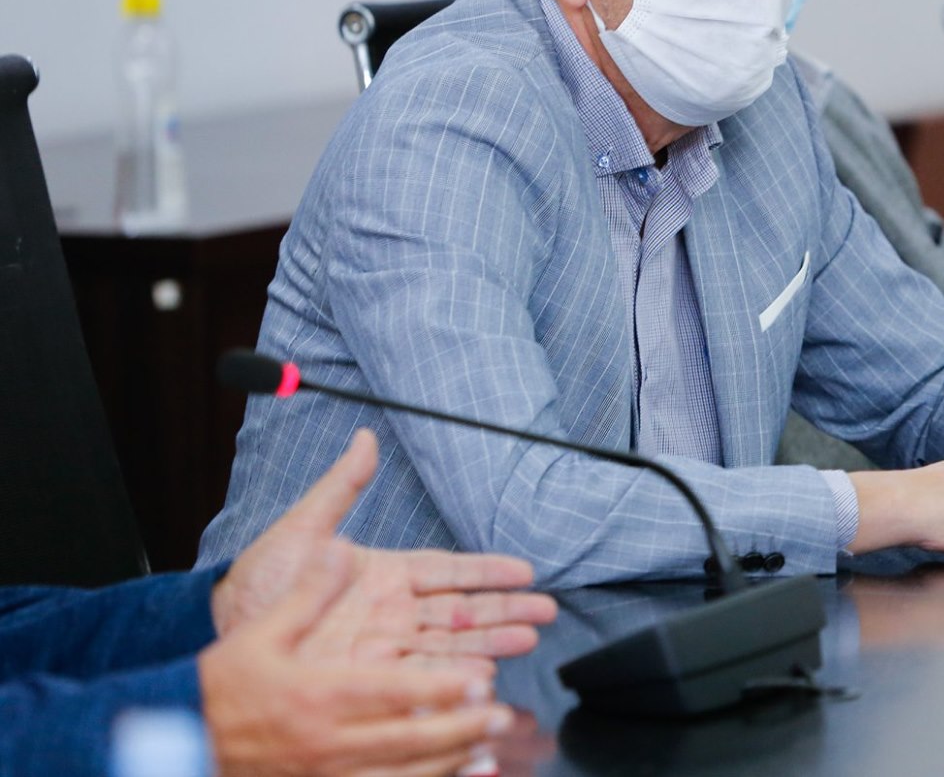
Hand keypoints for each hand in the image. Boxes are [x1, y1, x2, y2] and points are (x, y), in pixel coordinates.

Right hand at [199, 543, 514, 776]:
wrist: (177, 739)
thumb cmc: (224, 684)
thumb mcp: (264, 631)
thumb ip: (310, 592)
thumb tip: (342, 549)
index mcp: (319, 693)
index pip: (392, 691)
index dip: (440, 689)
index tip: (480, 681)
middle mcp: (328, 740)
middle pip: (408, 739)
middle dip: (461, 728)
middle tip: (503, 717)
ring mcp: (325, 773)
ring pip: (401, 773)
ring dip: (450, 764)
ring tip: (491, 754)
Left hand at [213, 430, 555, 667]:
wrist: (221, 631)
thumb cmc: (259, 582)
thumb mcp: (303, 528)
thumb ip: (341, 487)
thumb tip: (364, 439)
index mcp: (384, 574)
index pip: (447, 570)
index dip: (486, 571)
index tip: (524, 571)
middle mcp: (391, 613)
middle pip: (462, 611)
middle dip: (506, 611)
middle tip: (545, 612)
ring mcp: (383, 648)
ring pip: (449, 646)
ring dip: (490, 645)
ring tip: (527, 641)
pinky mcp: (368, 680)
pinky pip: (418, 680)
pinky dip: (450, 680)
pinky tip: (481, 680)